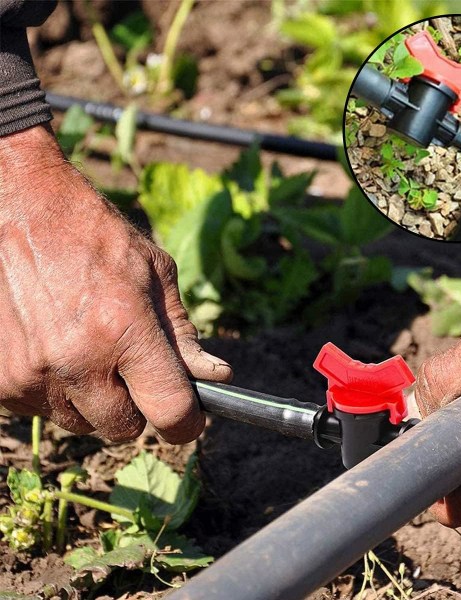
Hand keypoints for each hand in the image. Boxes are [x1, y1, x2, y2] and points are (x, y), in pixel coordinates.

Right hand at [0, 124, 231, 442]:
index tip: (189, 420)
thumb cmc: (94, 236)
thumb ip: (183, 334)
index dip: (186, 423)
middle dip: (136, 404)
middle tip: (130, 366)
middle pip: (124, 427)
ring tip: (89, 347)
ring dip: (93, 398)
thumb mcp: (155, 273)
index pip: (169, 411)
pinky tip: (57, 347)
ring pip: (81, 422)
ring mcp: (31, 375)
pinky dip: (57, 389)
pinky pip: (42, 410)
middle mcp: (76, 360)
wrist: (18, 208)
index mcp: (123, 329)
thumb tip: (215, 376)